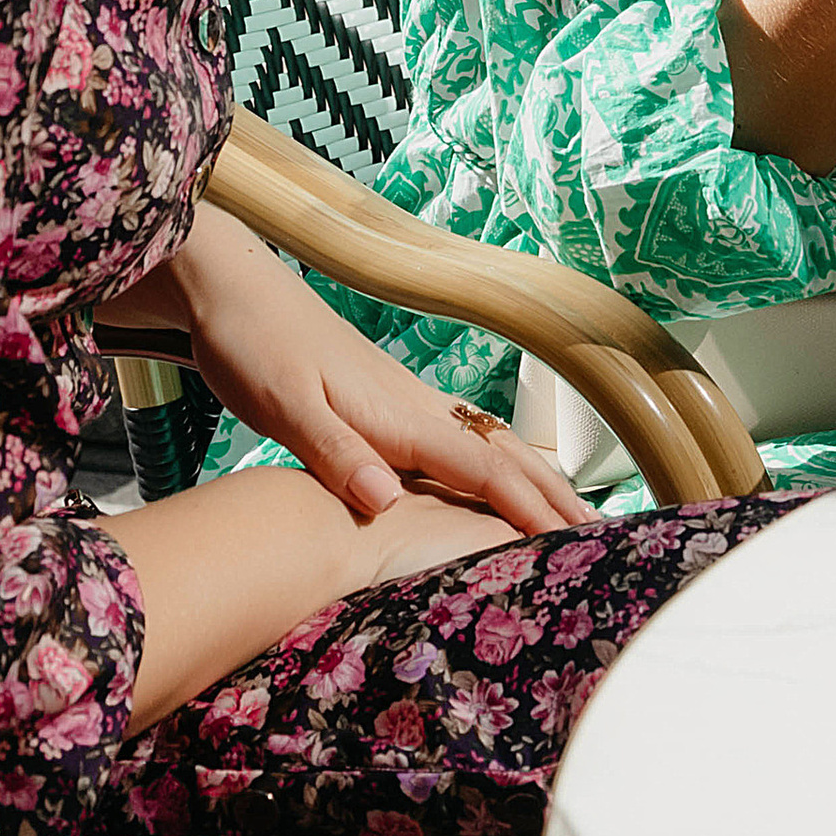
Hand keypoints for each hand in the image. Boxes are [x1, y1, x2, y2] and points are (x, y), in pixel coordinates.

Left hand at [163, 201, 583, 539]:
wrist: (232, 290)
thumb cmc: (253, 346)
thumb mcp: (283, 406)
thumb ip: (336, 453)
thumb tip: (385, 501)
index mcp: (397, 414)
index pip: (480, 470)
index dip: (526, 509)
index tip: (571, 545)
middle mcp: (414, 406)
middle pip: (501, 456)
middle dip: (551, 497)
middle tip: (603, 540)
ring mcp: (405, 401)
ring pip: (488, 445)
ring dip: (533, 479)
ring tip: (569, 514)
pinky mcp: (388, 401)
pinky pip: (461, 441)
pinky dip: (496, 463)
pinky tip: (498, 474)